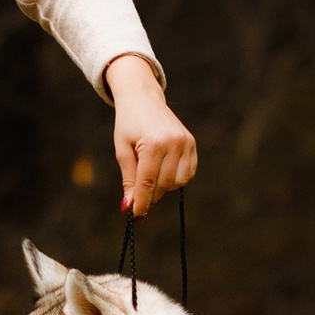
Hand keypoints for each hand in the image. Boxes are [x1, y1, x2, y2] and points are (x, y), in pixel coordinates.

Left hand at [105, 54, 196, 216]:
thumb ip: (129, 179)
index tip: (135, 217)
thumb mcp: (122, 150)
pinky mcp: (192, 143)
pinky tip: (164, 171)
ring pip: (178, 182)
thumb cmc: (128, 123)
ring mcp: (186, 143)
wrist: (143, 98)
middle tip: (138, 200)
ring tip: (149, 177)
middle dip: (150, 196)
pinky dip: (176, 178)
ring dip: (163, 187)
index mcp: (154, 143)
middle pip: (164, 185)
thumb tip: (130, 206)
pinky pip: (188, 173)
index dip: (141, 202)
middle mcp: (174, 143)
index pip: (148, 182)